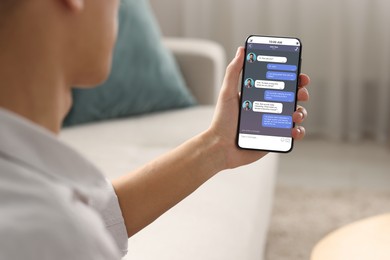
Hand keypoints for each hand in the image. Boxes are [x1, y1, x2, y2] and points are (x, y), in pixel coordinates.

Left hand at [206, 47, 309, 168]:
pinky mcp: (275, 138)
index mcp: (258, 96)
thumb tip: (241, 50)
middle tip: (300, 93)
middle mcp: (268, 108)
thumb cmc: (222, 121)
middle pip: (292, 97)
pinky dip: (298, 131)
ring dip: (301, 112)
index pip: (279, 83)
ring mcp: (273, 124)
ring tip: (295, 114)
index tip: (299, 75)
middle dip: (301, 93)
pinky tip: (293, 130)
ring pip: (296, 114)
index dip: (292, 78)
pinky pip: (293, 134)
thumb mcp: (227, 93)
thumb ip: (233, 72)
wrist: (220, 147)